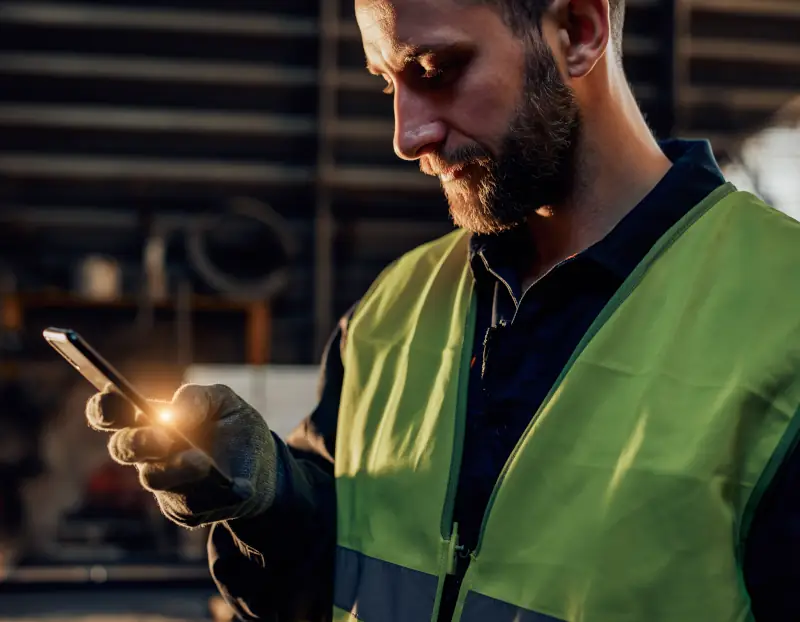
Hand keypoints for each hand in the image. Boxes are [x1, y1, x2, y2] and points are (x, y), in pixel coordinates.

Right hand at [85, 384, 280, 527]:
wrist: (264, 467)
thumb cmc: (235, 427)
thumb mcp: (222, 401)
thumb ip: (196, 398)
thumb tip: (176, 412)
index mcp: (152, 420)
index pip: (112, 414)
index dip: (102, 408)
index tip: (108, 397)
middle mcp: (151, 454)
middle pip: (123, 448)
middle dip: (138, 441)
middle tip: (163, 437)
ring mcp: (164, 483)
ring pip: (153, 478)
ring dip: (175, 468)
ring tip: (200, 460)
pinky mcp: (184, 509)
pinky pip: (187, 502)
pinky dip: (204, 489)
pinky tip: (220, 481)